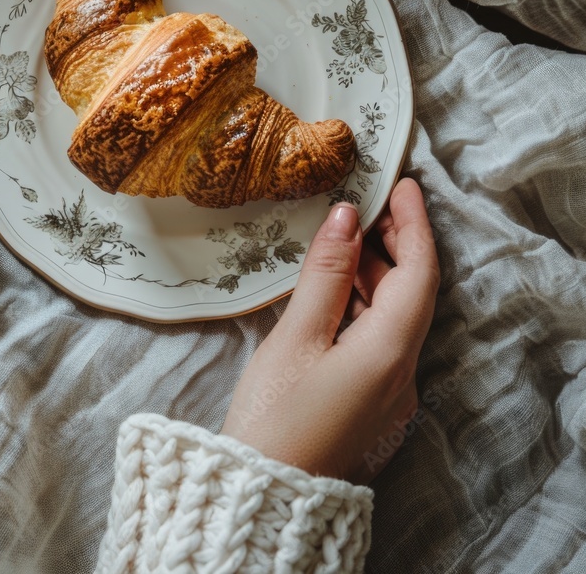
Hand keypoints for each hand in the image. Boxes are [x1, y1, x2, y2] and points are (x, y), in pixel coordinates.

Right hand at [220, 177, 439, 483]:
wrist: (262, 497)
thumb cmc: (272, 419)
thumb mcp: (295, 338)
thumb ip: (326, 274)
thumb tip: (347, 216)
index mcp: (389, 353)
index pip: (419, 273)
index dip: (414, 224)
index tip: (403, 185)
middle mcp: (403, 374)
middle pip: (413, 294)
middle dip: (396, 245)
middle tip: (369, 203)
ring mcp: (392, 394)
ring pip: (398, 318)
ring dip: (378, 275)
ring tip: (346, 239)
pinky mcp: (373, 405)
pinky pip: (383, 341)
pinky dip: (366, 306)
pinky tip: (338, 290)